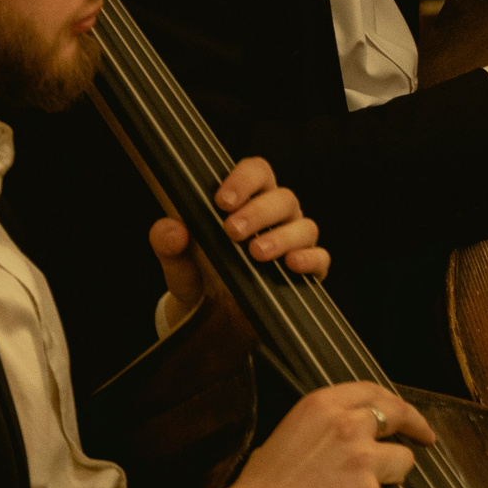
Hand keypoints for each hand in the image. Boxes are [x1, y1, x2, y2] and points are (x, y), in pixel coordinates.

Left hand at [150, 155, 328, 316]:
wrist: (212, 316)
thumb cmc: (200, 274)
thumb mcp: (177, 262)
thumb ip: (167, 243)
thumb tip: (172, 230)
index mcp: (247, 199)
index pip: (257, 171)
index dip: (244, 179)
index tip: (222, 200)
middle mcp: (276, 215)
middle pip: (283, 197)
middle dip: (258, 212)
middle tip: (232, 231)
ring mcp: (295, 240)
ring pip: (304, 225)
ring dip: (281, 237)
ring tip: (255, 253)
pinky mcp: (307, 269)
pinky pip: (320, 257)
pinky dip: (309, 258)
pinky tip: (291, 264)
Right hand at [197, 382, 436, 487]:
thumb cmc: (265, 483)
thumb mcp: (292, 431)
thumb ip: (327, 426)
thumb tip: (352, 434)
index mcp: (324, 404)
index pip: (373, 391)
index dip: (394, 403)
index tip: (406, 415)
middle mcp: (348, 422)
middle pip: (399, 413)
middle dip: (417, 426)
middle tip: (426, 438)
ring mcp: (363, 455)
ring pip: (402, 461)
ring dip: (389, 477)